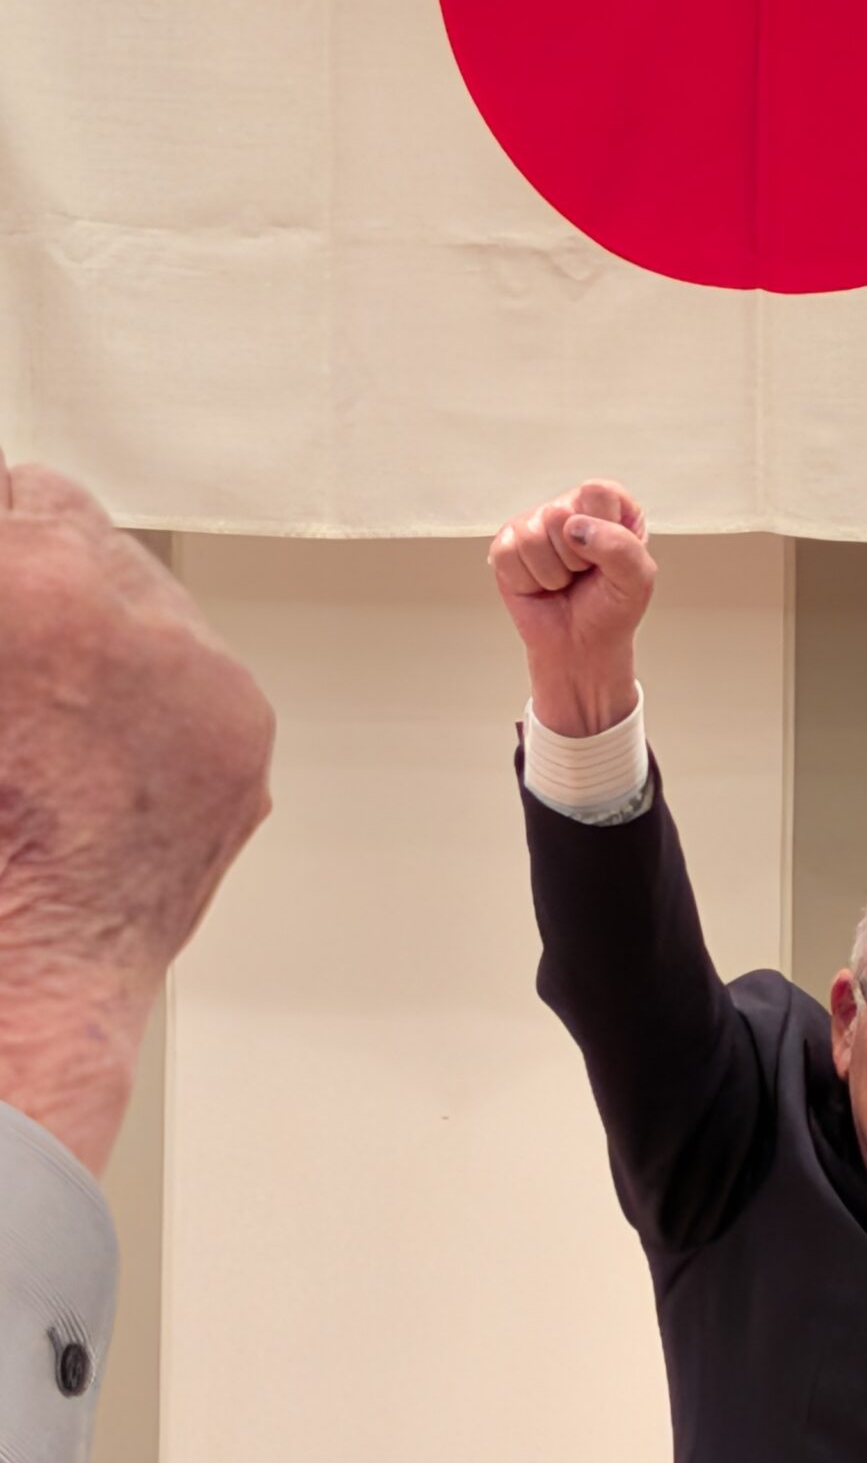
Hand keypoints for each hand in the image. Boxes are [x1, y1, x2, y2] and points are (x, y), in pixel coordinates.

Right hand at [0, 455, 274, 1170]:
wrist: (17, 970)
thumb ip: (5, 582)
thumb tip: (18, 542)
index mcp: (38, 588)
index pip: (24, 492)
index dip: (3, 535)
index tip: (5, 569)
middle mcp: (143, 618)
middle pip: (84, 530)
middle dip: (40, 570)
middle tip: (18, 648)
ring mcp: (210, 679)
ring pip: (148, 598)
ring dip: (101, 629)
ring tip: (51, 709)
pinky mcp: (247, 736)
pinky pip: (196, 673)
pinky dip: (154, 695)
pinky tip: (99, 754)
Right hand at [489, 480, 655, 735]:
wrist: (581, 647)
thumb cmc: (611, 609)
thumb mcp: (638, 580)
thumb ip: (620, 546)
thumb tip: (574, 528)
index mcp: (608, 507)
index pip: (598, 492)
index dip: (602, 529)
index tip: (607, 558)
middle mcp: (570, 509)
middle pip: (558, 514)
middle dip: (574, 558)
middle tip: (582, 575)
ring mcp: (535, 524)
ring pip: (532, 538)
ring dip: (552, 574)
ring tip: (563, 582)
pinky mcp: (507, 545)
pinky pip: (509, 554)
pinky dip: (528, 581)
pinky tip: (540, 586)